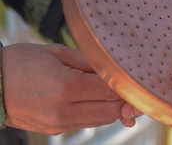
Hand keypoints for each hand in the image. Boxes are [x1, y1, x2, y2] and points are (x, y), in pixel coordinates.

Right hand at [1, 43, 141, 134]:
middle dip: (125, 99)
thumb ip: (90, 64)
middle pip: (111, 110)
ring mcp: (58, 124)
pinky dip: (98, 112)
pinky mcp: (55, 131)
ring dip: (113, 107)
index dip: (127, 85)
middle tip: (131, 84)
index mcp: (66, 86)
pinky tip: (98, 99)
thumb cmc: (22, 62)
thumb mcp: (57, 53)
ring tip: (116, 90)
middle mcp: (63, 111)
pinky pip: (87, 123)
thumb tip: (115, 72)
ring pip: (102, 120)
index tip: (136, 76)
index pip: (111, 90)